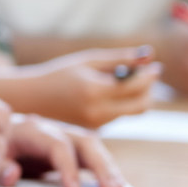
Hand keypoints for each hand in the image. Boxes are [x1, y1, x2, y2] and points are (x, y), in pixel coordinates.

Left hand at [0, 114, 123, 186]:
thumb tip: (13, 175)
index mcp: (30, 130)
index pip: (57, 144)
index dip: (67, 166)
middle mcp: (52, 129)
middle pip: (83, 140)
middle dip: (99, 164)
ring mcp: (63, 136)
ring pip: (92, 146)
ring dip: (107, 166)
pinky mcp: (69, 148)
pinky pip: (91, 155)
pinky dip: (103, 168)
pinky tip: (113, 186)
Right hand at [22, 47, 160, 127]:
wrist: (33, 99)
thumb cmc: (60, 74)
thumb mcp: (88, 61)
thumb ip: (120, 58)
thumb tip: (150, 56)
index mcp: (94, 91)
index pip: (135, 86)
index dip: (150, 75)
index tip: (155, 66)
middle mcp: (97, 111)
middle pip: (141, 105)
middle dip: (149, 89)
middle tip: (146, 75)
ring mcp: (97, 124)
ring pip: (132, 112)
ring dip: (137, 96)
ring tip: (125, 81)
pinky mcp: (96, 130)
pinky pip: (119, 116)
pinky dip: (123, 104)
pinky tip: (110, 93)